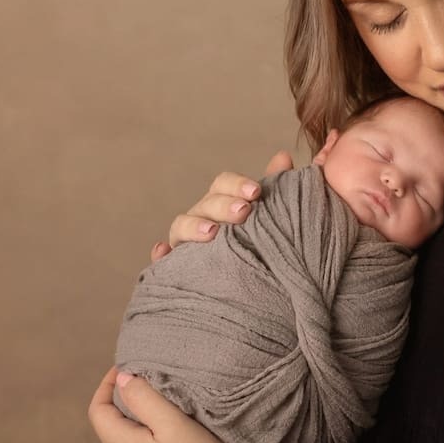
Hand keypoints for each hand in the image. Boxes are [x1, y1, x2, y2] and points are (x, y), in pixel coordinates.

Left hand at [88, 366, 234, 442]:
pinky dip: (136, 432)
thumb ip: (144, 399)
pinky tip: (156, 428)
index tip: (125, 368)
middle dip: (116, 399)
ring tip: (149, 401)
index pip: (97, 412)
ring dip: (126, 416)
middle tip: (138, 380)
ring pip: (117, 439)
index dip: (106, 385)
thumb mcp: (174, 422)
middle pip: (106, 425)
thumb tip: (122, 379)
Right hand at [151, 150, 295, 261]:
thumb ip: (276, 188)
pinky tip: (163, 252)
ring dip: (192, 226)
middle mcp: (202, 218)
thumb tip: (282, 157)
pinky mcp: (176, 268)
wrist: (254, 285)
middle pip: (205, 205)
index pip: (223, 184)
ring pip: (181, 227)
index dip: (237, 184)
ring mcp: (186, 242)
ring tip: (211, 232)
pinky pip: (163, 261)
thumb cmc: (259, 242)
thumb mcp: (269, 216)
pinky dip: (160, 255)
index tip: (256, 192)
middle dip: (223, 206)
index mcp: (222, 202)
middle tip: (243, 212)